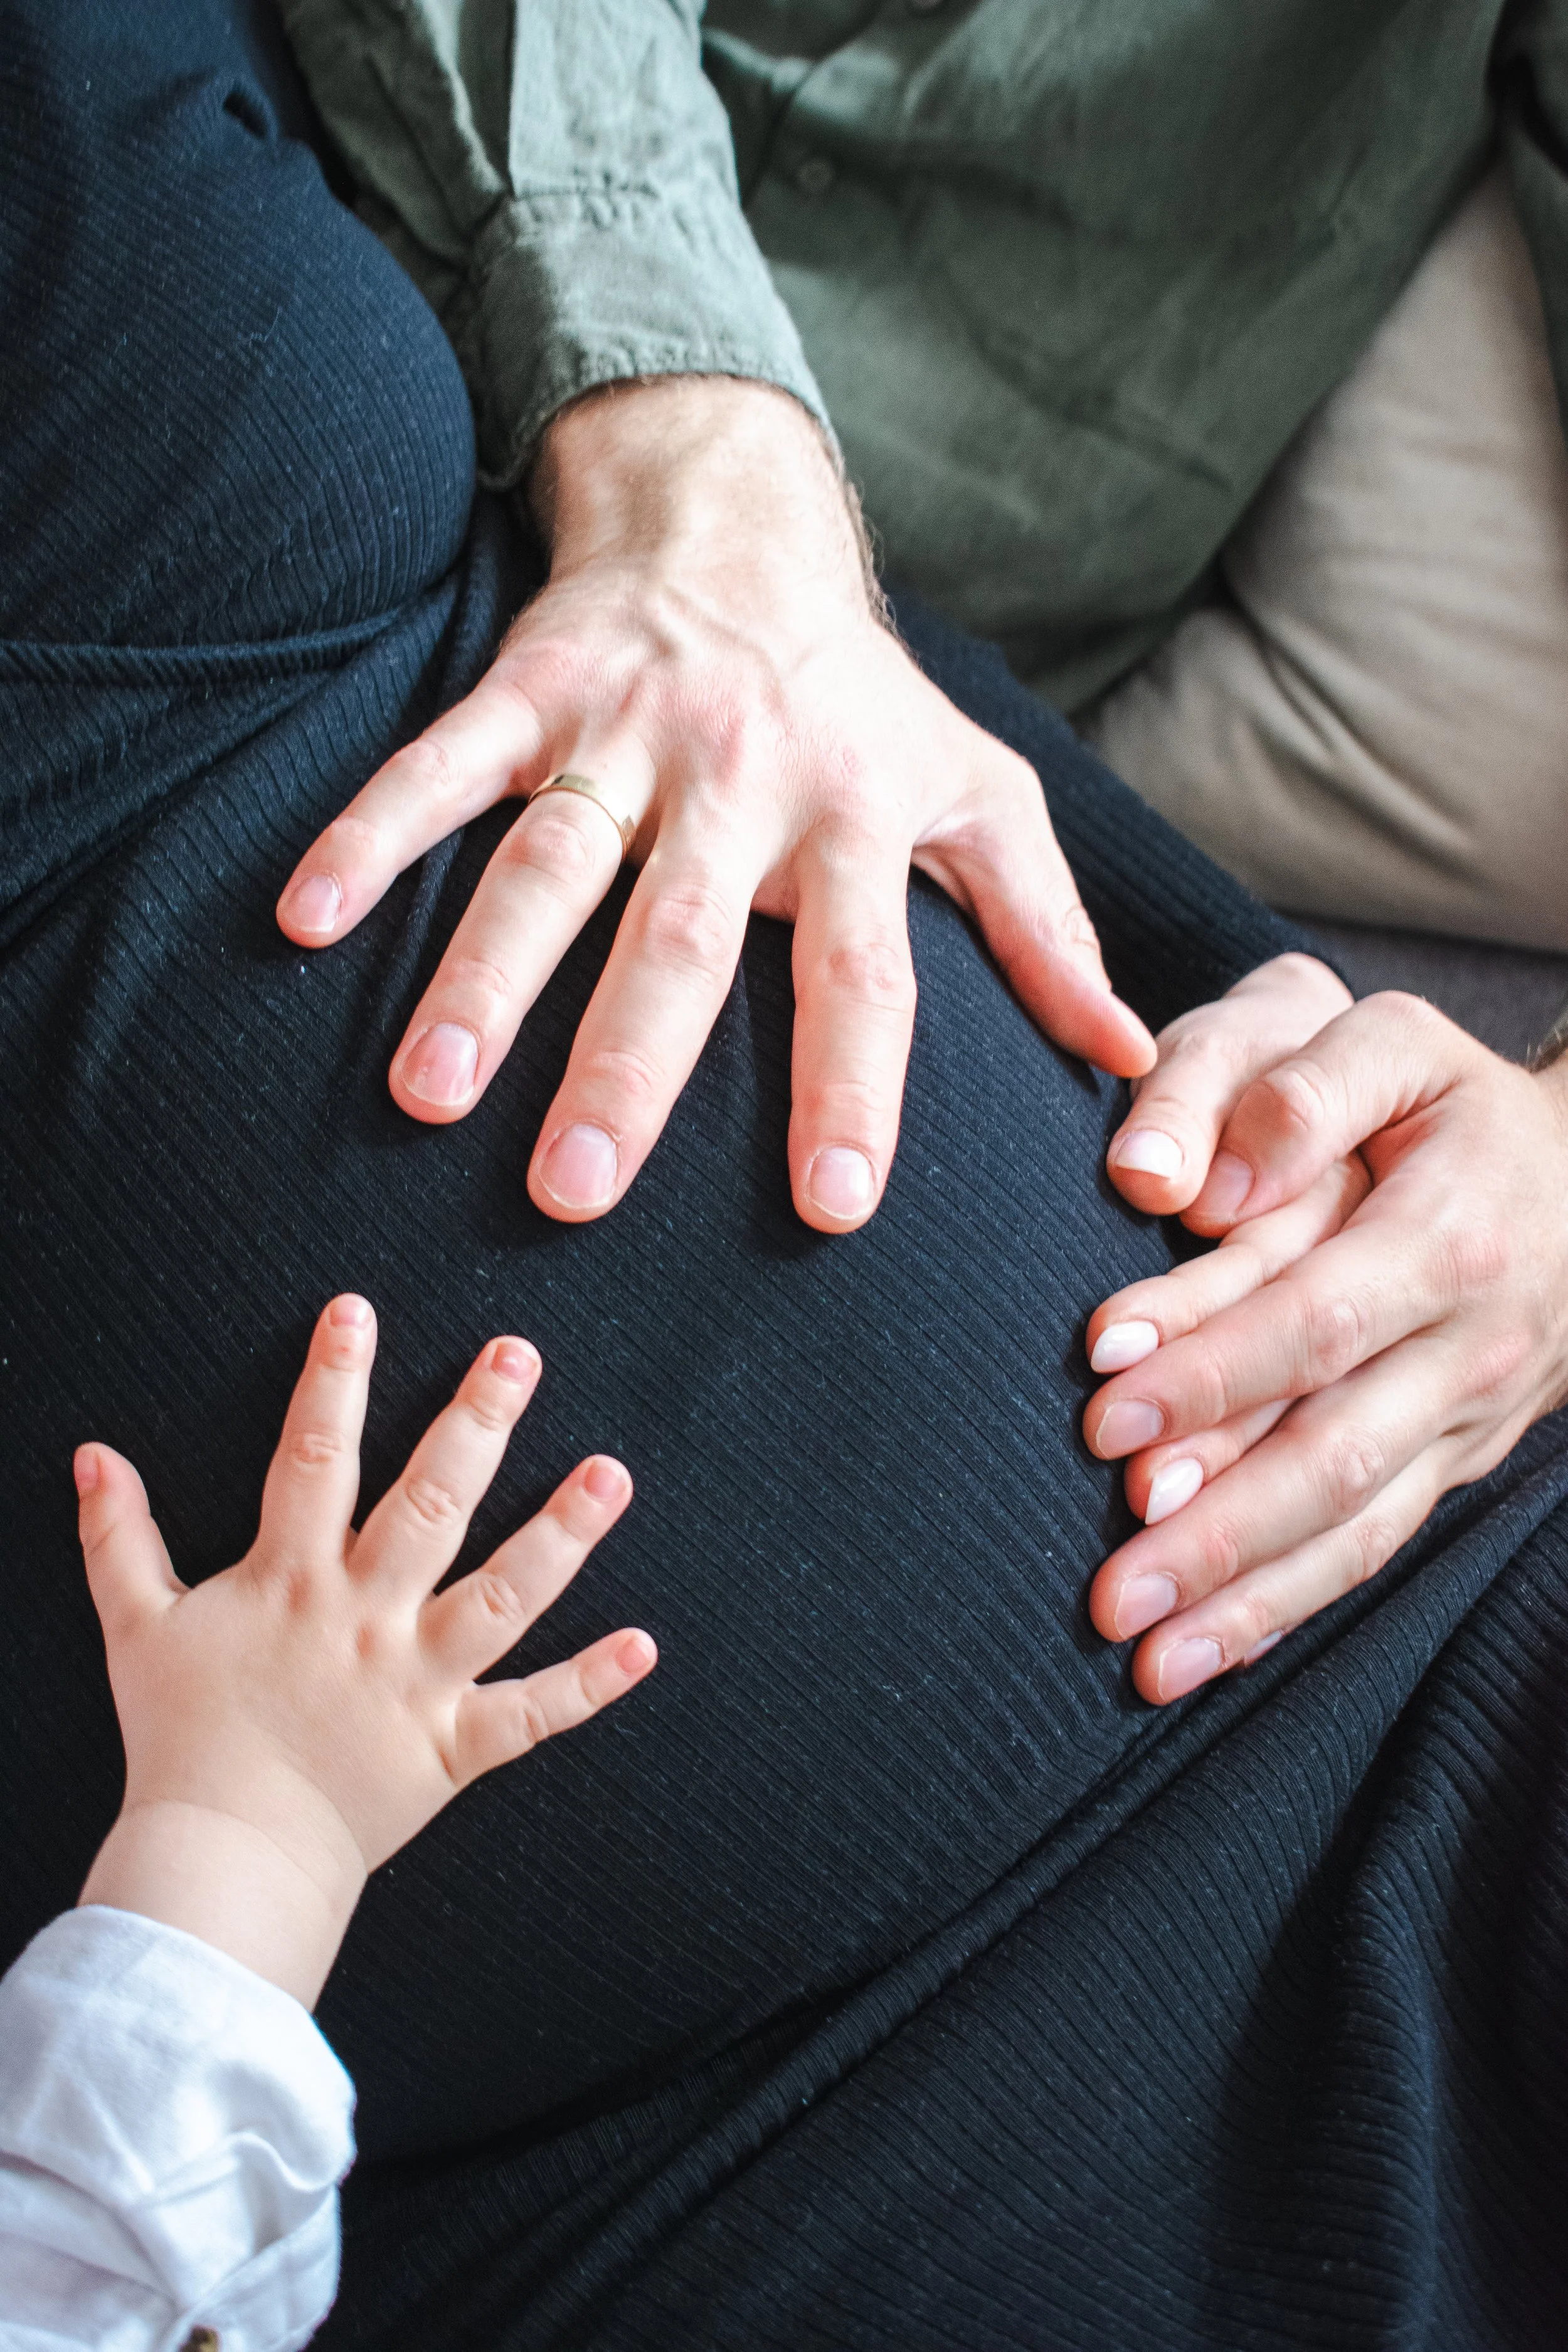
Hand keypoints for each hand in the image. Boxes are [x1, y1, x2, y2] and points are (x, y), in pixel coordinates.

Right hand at [75, 1296, 654, 2004]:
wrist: (220, 1858)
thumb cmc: (180, 1739)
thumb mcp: (136, 1626)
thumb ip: (118, 1537)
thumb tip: (92, 1455)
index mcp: (292, 1581)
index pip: (313, 1457)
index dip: (333, 1379)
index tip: (358, 1311)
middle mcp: (364, 1619)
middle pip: (429, 1504)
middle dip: (476, 1423)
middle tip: (519, 1354)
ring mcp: (417, 1682)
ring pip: (503, 1596)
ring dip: (561, 1534)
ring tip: (612, 1473)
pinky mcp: (454, 1747)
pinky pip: (533, 1714)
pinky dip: (589, 1683)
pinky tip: (644, 1643)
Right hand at [277, 377, 1153, 1232]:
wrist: (742, 523)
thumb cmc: (865, 700)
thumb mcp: (981, 794)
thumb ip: (1047, 928)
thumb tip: (1129, 1062)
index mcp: (854, 822)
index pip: (862, 974)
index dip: (852, 1089)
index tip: (830, 1210)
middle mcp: (740, 783)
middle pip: (683, 940)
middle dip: (627, 1067)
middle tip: (574, 1195)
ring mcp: (624, 732)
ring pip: (547, 862)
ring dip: (482, 975)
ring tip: (425, 1091)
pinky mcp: (528, 688)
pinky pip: (439, 765)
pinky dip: (371, 834)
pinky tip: (305, 919)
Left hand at [1083, 993, 1567, 1701]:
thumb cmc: (1445, 1103)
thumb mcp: (1394, 1046)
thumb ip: (1300, 1090)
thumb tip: (1194, 1184)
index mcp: (1452, 1238)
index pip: (1319, 1317)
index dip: (1214, 1366)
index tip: (1103, 1398)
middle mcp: (1469, 1349)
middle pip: (1338, 1451)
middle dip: (1222, 1526)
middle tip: (1113, 1581)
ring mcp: (1468, 1423)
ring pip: (1359, 1526)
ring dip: (1251, 1598)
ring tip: (1146, 1659)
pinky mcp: (1452, 1467)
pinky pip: (1375, 1547)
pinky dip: (1292, 1607)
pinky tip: (1211, 1652)